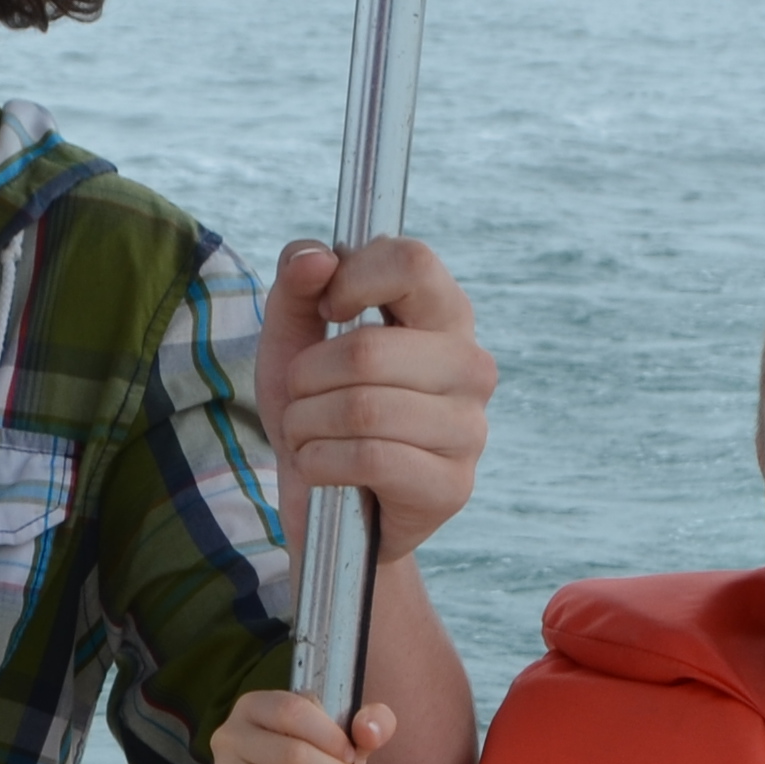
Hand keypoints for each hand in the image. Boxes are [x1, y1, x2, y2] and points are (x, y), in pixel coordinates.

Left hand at [256, 237, 496, 562]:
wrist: (328, 505)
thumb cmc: (319, 409)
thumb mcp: (293, 339)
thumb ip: (296, 285)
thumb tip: (317, 259)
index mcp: (444, 315)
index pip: (412, 262)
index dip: (352, 279)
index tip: (328, 310)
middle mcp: (471, 367)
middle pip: (368, 349)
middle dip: (307, 378)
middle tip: (302, 397)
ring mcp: (469, 429)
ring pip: (362, 409)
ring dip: (306, 425)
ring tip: (306, 436)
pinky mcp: (451, 486)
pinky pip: (368, 459)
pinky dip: (319, 463)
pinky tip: (320, 468)